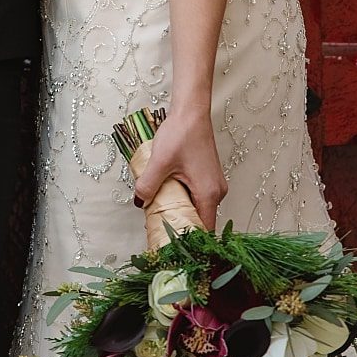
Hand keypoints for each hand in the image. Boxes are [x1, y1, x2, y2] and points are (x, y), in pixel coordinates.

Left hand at [132, 106, 227, 229]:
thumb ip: (148, 185)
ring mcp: (213, 185)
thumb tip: (139, 202)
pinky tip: (166, 196)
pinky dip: (183, 200)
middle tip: (158, 228)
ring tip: (159, 213)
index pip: (203, 229)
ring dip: (180, 211)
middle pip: (200, 220)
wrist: (191, 113)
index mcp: (209, 194)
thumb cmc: (180, 134)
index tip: (170, 243)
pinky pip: (196, 197)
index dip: (188, 239)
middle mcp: (216, 192)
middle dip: (180, 225)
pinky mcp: (208, 178)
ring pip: (197, 208)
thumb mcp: (159, 162)